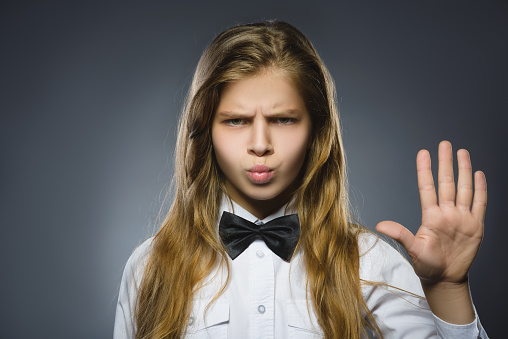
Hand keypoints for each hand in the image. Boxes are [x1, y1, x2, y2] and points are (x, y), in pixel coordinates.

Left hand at [376, 140, 486, 284]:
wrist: (445, 278)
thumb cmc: (427, 265)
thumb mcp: (413, 250)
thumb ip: (400, 234)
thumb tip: (379, 225)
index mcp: (430, 216)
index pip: (427, 187)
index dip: (425, 169)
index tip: (423, 152)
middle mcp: (446, 213)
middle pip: (447, 182)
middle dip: (446, 163)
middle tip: (445, 144)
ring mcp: (461, 218)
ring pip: (464, 188)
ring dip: (464, 170)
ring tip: (462, 152)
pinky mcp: (475, 226)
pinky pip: (479, 204)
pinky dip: (480, 189)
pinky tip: (479, 175)